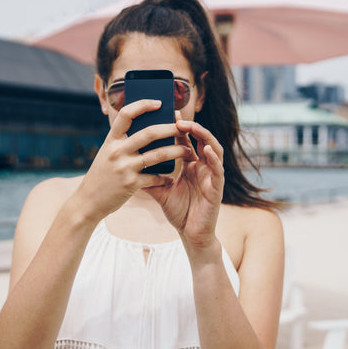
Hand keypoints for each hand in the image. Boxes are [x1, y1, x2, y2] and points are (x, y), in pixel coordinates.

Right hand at [76, 100, 190, 221]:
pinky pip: (155, 177)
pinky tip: (171, 179)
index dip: (143, 105)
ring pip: (158, 155)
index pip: (126, 114)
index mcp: (111, 140)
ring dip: (176, 151)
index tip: (158, 103)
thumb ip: (122, 142)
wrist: (87, 201)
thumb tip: (148, 130)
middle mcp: (117, 151)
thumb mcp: (107, 154)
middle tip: (182, 128)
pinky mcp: (131, 184)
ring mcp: (124, 167)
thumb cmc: (101, 175)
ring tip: (187, 151)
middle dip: (170, 129)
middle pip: (149, 133)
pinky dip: (165, 178)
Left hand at [145, 116, 224, 251]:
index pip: (186, 140)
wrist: (190, 234)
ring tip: (192, 126)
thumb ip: (149, 178)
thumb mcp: (161, 192)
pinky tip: (207, 149)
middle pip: (201, 139)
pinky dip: (214, 158)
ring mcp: (212, 176)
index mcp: (190, 165)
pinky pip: (218, 169)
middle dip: (191, 126)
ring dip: (204, 136)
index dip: (179, 127)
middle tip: (177, 116)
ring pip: (213, 149)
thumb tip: (129, 165)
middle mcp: (203, 167)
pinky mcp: (217, 187)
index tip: (168, 113)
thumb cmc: (179, 212)